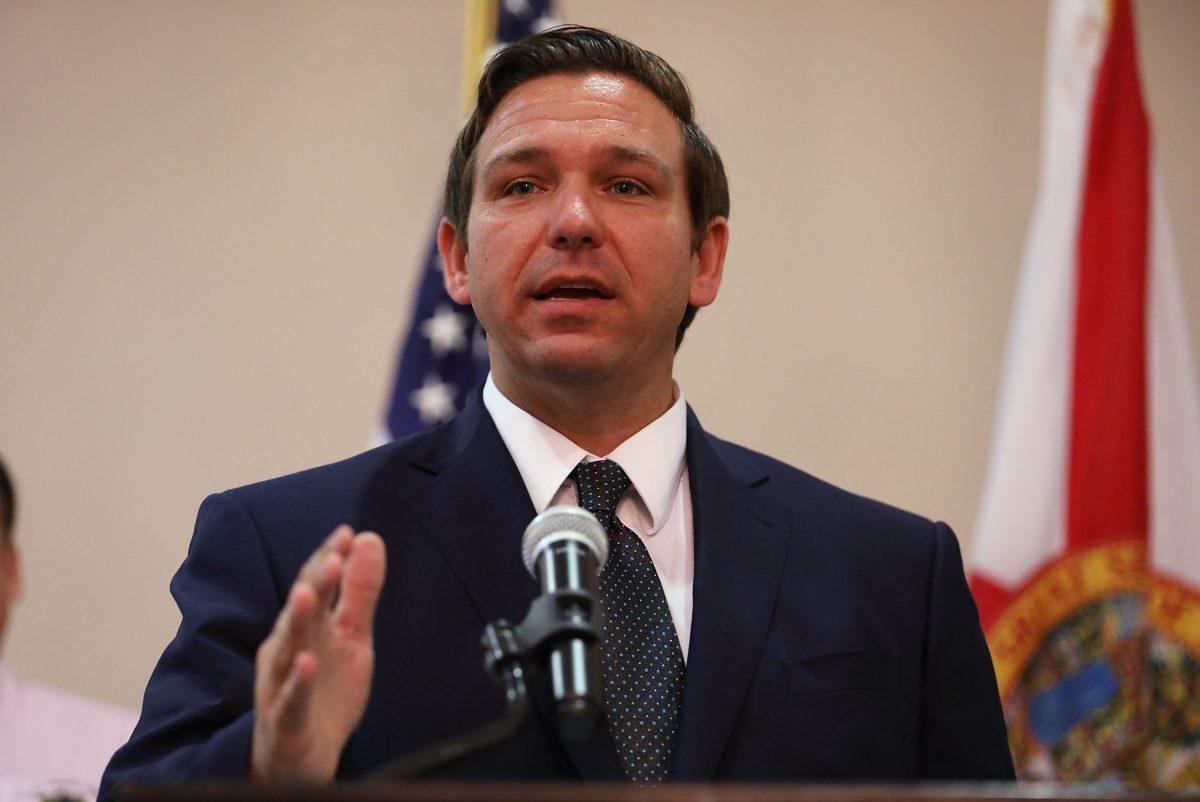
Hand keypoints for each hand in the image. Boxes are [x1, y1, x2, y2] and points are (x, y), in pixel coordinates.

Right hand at [250, 525, 385, 781]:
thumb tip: (369, 539)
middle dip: (314, 583)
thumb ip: (359, 591)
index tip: (346, 533)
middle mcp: (287, 650)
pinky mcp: (285, 721)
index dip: (328, 560)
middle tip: (333, 556)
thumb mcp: (352, 636)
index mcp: (305, 628)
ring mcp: (281, 685)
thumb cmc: (325, 690)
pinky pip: (290, 699)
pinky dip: (297, 681)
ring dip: (296, 621)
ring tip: (306, 594)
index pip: (313, 586)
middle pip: (299, 612)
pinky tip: (307, 663)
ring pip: (286, 650)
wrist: (303, 757)